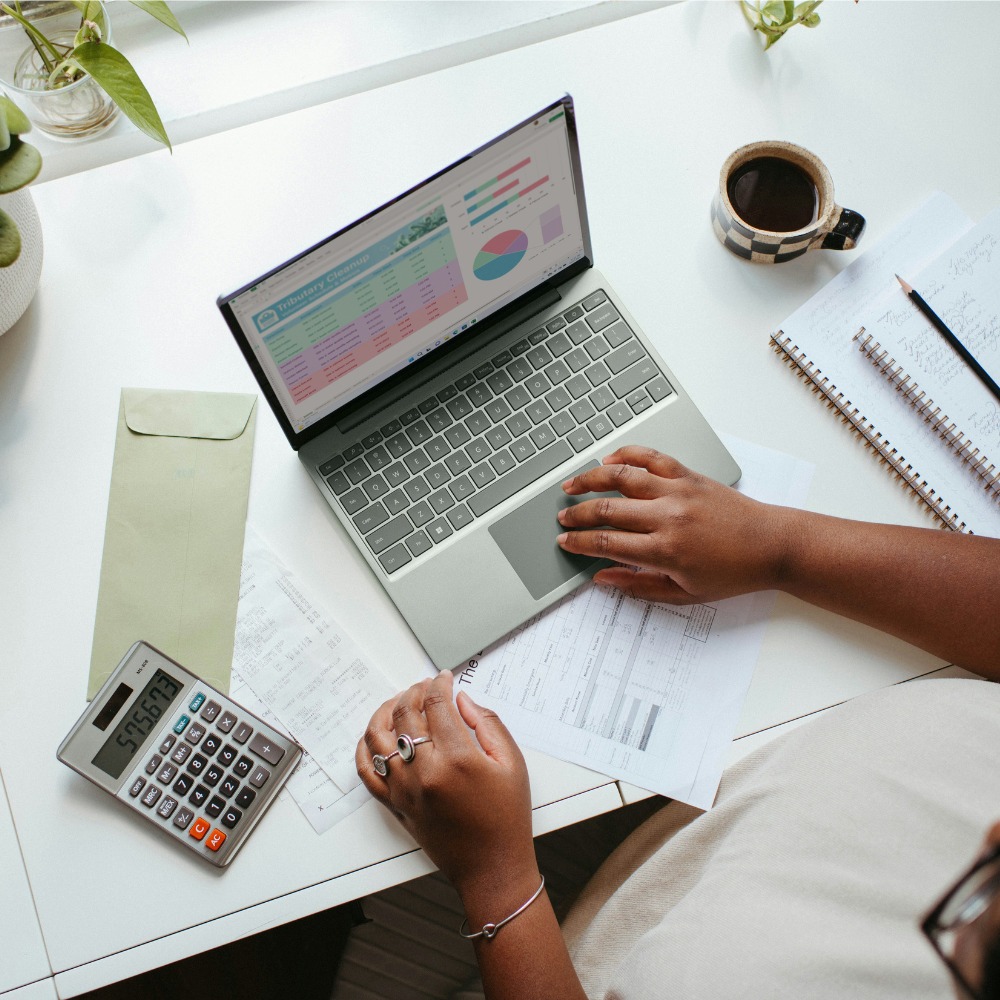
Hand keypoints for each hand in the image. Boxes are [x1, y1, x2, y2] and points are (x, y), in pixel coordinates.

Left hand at [356, 671, 536, 898]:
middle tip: (426, 686)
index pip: (436, 705)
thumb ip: (487, 724)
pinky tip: (376, 736)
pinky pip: (366, 771)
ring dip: (385, 711)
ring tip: (399, 703)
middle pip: (405, 715)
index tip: (444, 678)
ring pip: (377, 737)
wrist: (492, 868)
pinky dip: (365, 748)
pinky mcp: (394, 804)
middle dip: (414, 691)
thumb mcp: (512, 763)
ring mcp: (404, 789)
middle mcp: (424, 772)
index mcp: (457, 759)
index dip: (439, 684)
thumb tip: (462, 700)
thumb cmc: (507, 818)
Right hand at [556, 446, 786, 603]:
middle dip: (577, 514)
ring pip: (622, 477)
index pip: (606, 543)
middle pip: (607, 509)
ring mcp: (678, 491)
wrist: (771, 546)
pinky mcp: (689, 475)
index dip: (579, 542)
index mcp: (665, 551)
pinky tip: (609, 460)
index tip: (565, 542)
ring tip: (571, 484)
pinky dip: (627, 454)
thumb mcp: (684, 594)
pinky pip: (651, 457)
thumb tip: (603, 578)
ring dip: (591, 479)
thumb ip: (638, 586)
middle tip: (562, 518)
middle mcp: (668, 517)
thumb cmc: (733, 573)